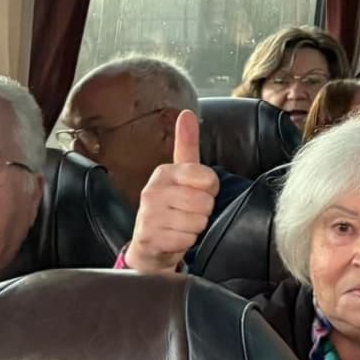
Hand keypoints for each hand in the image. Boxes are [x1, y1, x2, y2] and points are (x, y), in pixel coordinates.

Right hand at [126, 111, 218, 272]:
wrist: (149, 244)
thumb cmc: (170, 207)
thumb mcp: (181, 176)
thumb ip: (187, 146)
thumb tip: (186, 114)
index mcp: (164, 172)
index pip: (209, 178)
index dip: (210, 191)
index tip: (197, 194)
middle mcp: (152, 190)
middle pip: (205, 202)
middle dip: (203, 212)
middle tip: (188, 213)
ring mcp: (148, 214)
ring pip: (197, 221)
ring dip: (195, 228)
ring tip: (181, 226)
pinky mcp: (149, 237)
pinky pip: (187, 239)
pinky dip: (185, 243)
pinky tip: (174, 238)